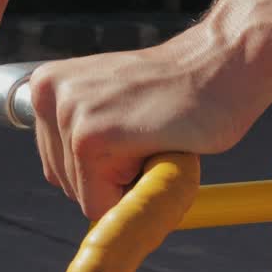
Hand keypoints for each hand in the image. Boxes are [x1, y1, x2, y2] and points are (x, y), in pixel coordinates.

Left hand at [28, 23, 269, 219]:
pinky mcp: (90, 138)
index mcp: (48, 87)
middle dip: (113, 176)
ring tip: (155, 136)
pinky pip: (102, 206)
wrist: (223, 65)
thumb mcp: (111, 101)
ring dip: (129, 181)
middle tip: (149, 134)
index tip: (133, 134)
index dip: (103, 166)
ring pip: (86, 196)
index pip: (58, 165)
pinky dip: (137, 195)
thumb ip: (83, 130)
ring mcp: (68, 116)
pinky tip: (158, 148)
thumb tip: (70, 186)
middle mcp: (48, 96)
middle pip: (67, 183)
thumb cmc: (179, 92)